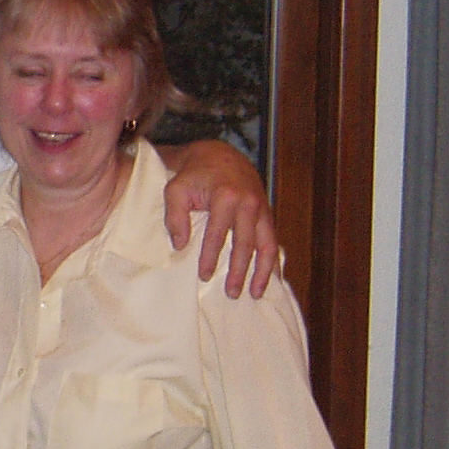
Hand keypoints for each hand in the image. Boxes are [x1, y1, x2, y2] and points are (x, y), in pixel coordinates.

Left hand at [161, 139, 278, 297]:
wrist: (218, 155)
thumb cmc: (193, 174)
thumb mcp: (175, 189)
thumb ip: (175, 216)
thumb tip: (180, 246)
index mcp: (226, 196)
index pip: (217, 235)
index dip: (210, 257)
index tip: (204, 276)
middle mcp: (249, 203)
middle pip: (245, 244)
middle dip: (239, 271)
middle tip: (232, 293)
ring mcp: (261, 208)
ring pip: (266, 244)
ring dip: (262, 271)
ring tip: (256, 293)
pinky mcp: (266, 212)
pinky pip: (273, 239)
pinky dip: (273, 260)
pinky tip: (273, 278)